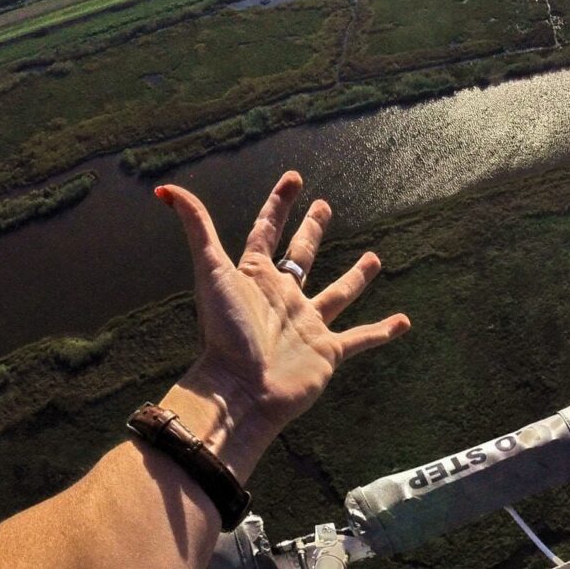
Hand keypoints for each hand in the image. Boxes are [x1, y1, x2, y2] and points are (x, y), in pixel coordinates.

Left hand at [154, 170, 409, 479]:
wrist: (241, 391)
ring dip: (355, 277)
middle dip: (311, 231)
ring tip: (374, 259)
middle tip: (324, 206)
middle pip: (301, 256)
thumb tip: (166, 188)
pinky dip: (382, 332)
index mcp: (256, 277)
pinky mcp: (327, 352)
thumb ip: (196, 227)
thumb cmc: (225, 332)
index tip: (293, 178)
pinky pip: (360, 338)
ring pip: (337, 294)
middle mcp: (282, 297)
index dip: (278, 204)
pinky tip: (404, 322)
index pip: (267, 231)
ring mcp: (307, 324)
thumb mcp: (211, 271)